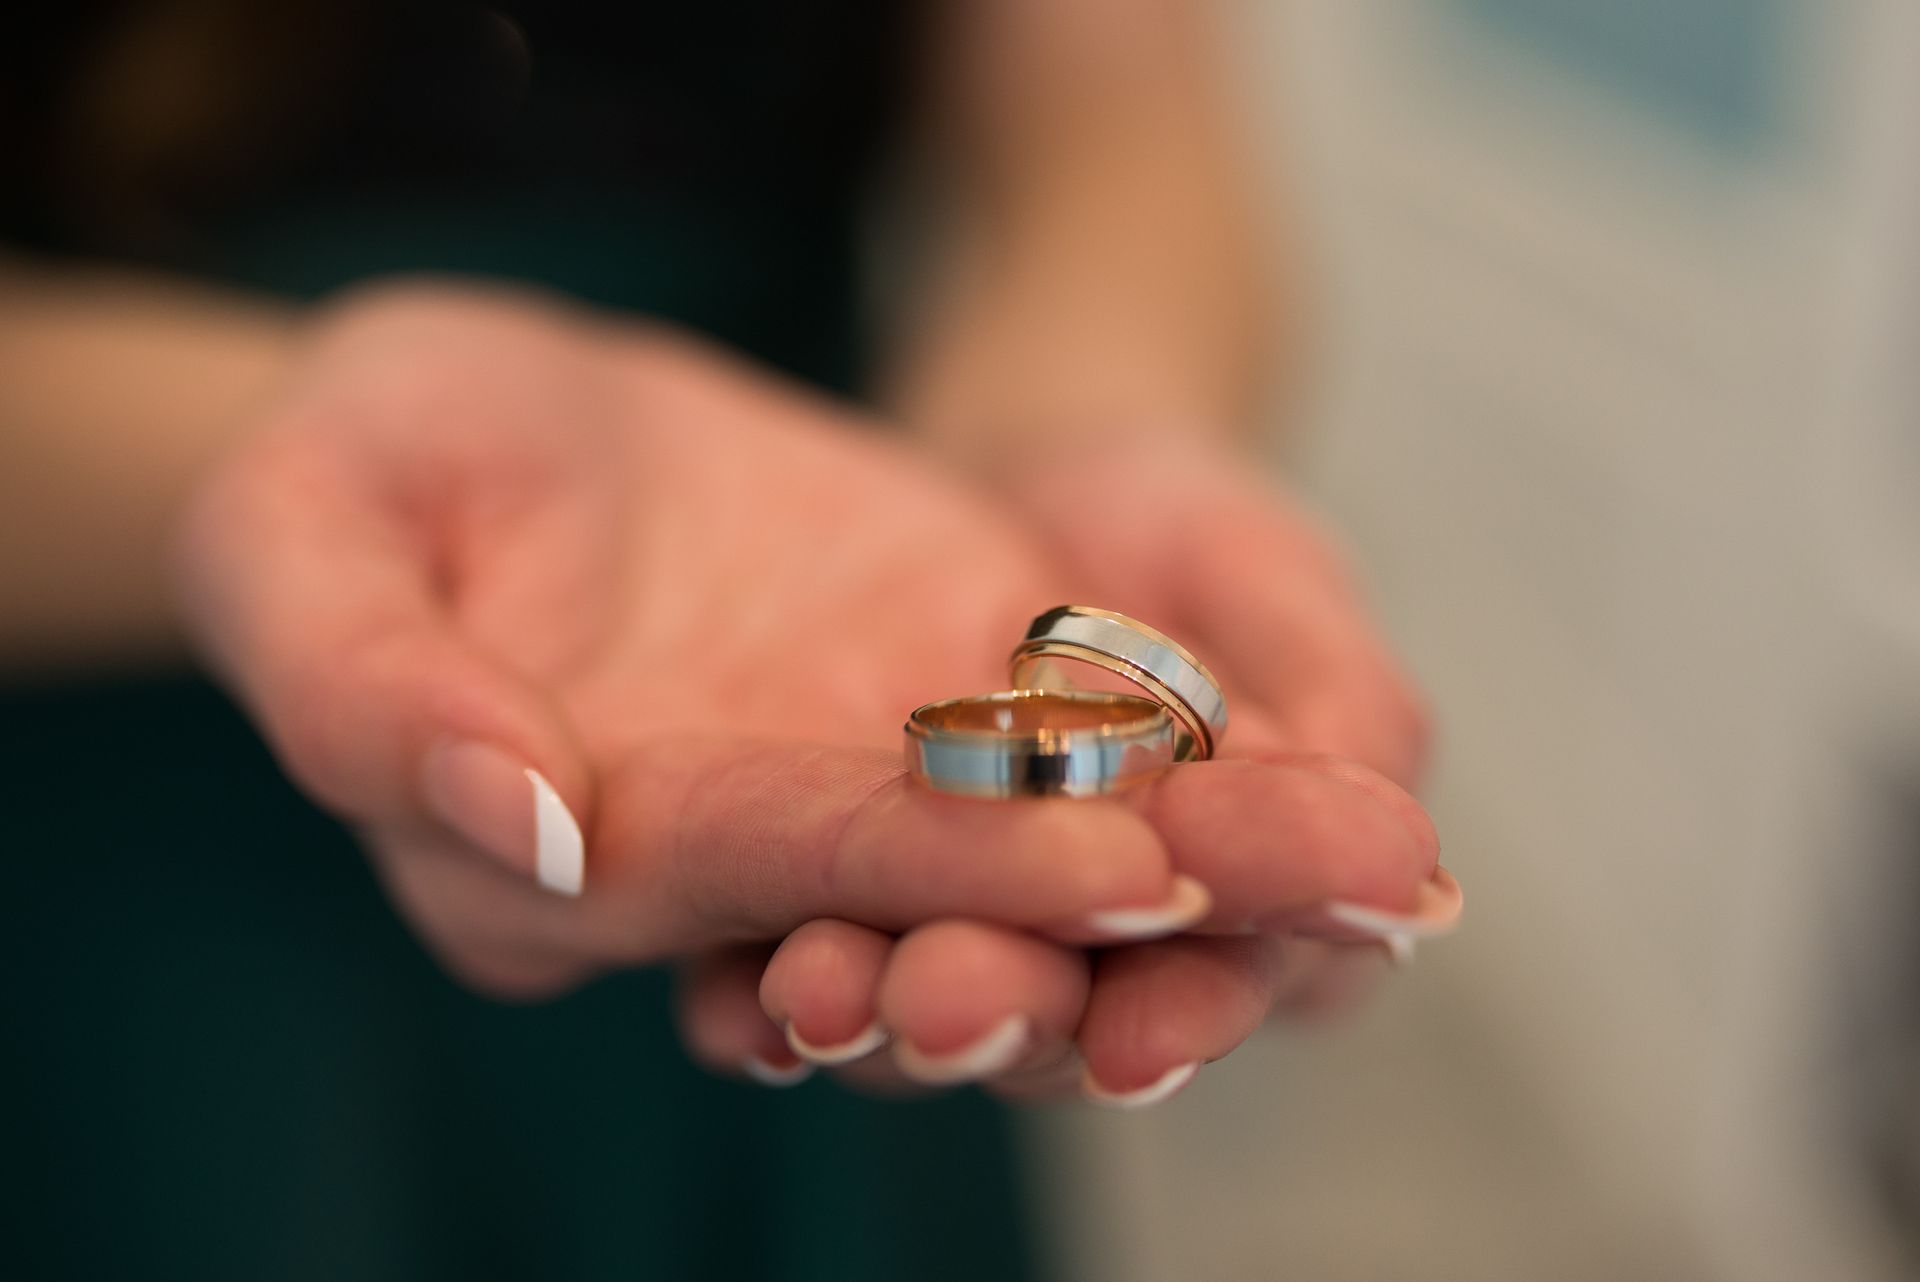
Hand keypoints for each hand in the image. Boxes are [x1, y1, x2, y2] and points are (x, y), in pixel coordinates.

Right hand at [175, 286, 1436, 1087]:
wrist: (480, 406)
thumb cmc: (365, 452)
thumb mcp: (296, 529)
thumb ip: (362, 693)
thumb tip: (535, 828)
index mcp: (574, 860)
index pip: (767, 873)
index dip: (942, 869)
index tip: (1120, 867)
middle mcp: (736, 863)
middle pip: (942, 908)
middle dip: (1143, 915)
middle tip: (1340, 900)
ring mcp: (849, 782)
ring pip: (1040, 851)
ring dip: (1224, 867)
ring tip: (1392, 865)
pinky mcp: (934, 697)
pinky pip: (1079, 743)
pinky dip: (1212, 762)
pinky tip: (1351, 772)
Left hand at [704, 437, 1459, 1102]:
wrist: (1035, 471)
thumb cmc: (1183, 531)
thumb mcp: (1274, 581)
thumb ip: (1345, 708)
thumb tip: (1412, 870)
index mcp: (1234, 906)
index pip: (1223, 986)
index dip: (1186, 1016)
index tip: (1141, 1033)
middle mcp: (1092, 950)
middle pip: (1058, 1024)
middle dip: (1004, 1022)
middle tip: (945, 1002)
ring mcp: (958, 928)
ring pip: (920, 1003)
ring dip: (871, 1013)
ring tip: (817, 989)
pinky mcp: (839, 888)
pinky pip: (794, 947)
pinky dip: (760, 980)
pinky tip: (731, 987)